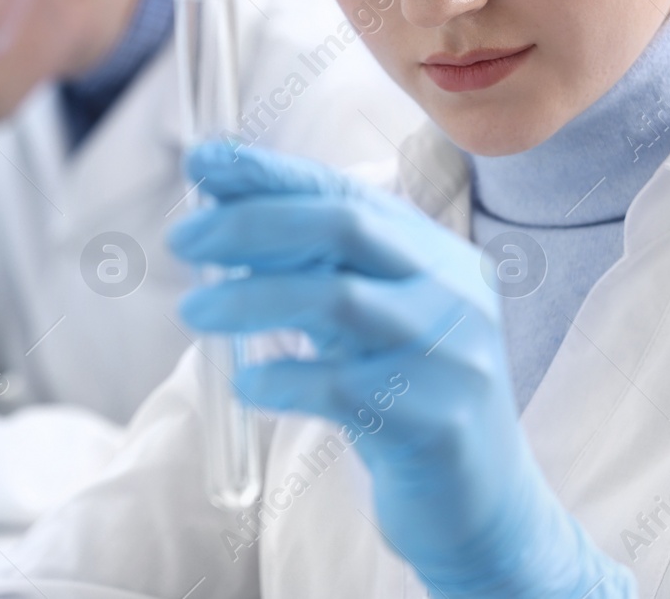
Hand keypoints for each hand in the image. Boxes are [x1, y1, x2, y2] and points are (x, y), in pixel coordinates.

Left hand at [171, 142, 634, 598]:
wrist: (486, 508)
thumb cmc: (407, 404)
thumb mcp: (372, 324)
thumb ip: (319, 273)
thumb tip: (221, 223)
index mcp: (438, 256)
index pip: (346, 192)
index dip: (270, 172)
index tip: (203, 160)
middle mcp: (454, 291)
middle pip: (346, 226)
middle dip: (253, 222)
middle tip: (183, 237)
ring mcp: (452, 354)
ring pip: (339, 299)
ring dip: (250, 298)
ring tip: (193, 310)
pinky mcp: (436, 421)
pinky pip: (340, 387)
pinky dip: (281, 377)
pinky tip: (246, 384)